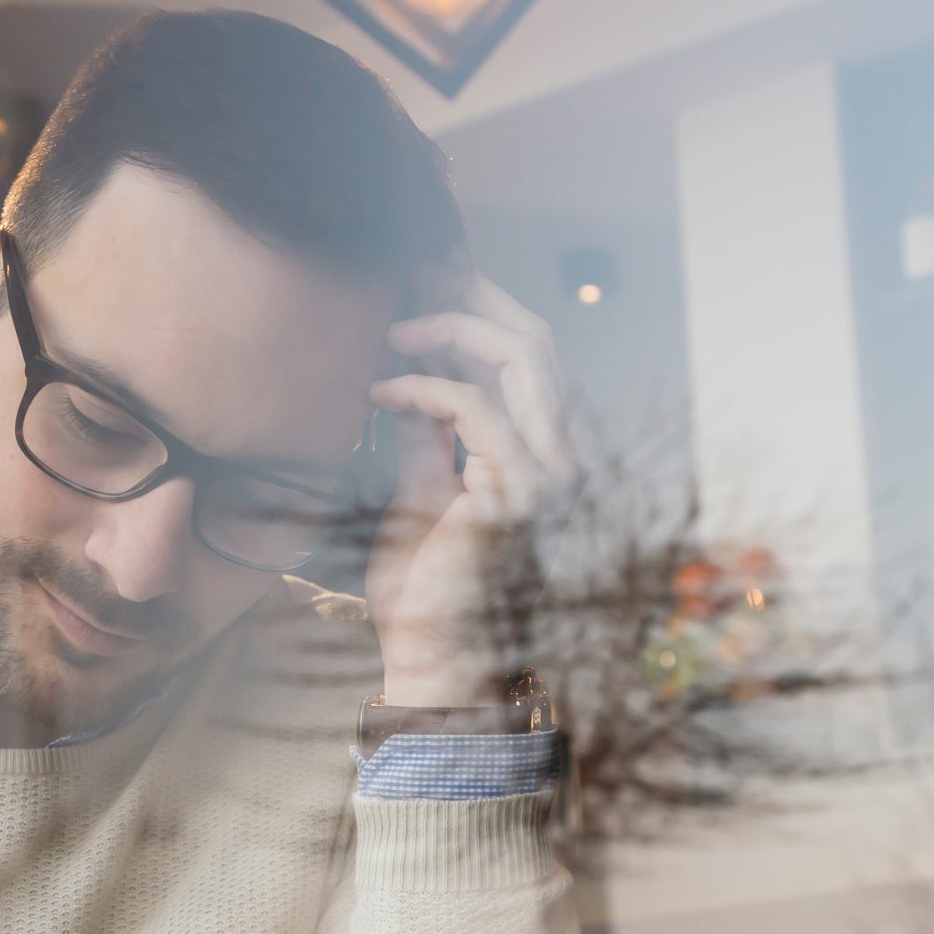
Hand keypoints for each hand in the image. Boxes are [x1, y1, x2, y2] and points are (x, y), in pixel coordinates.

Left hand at [365, 266, 579, 707]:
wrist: (428, 657)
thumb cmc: (422, 587)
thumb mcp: (418, 487)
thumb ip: (425, 433)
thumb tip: (408, 376)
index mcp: (540, 453)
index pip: (526, 355)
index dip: (477, 308)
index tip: (418, 284)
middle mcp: (557, 457)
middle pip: (534, 339)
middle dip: (472, 295)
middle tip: (410, 275)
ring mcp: (547, 474)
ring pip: (520, 357)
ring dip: (450, 328)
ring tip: (388, 330)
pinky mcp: (515, 492)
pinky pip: (473, 406)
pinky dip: (422, 386)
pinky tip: (376, 392)